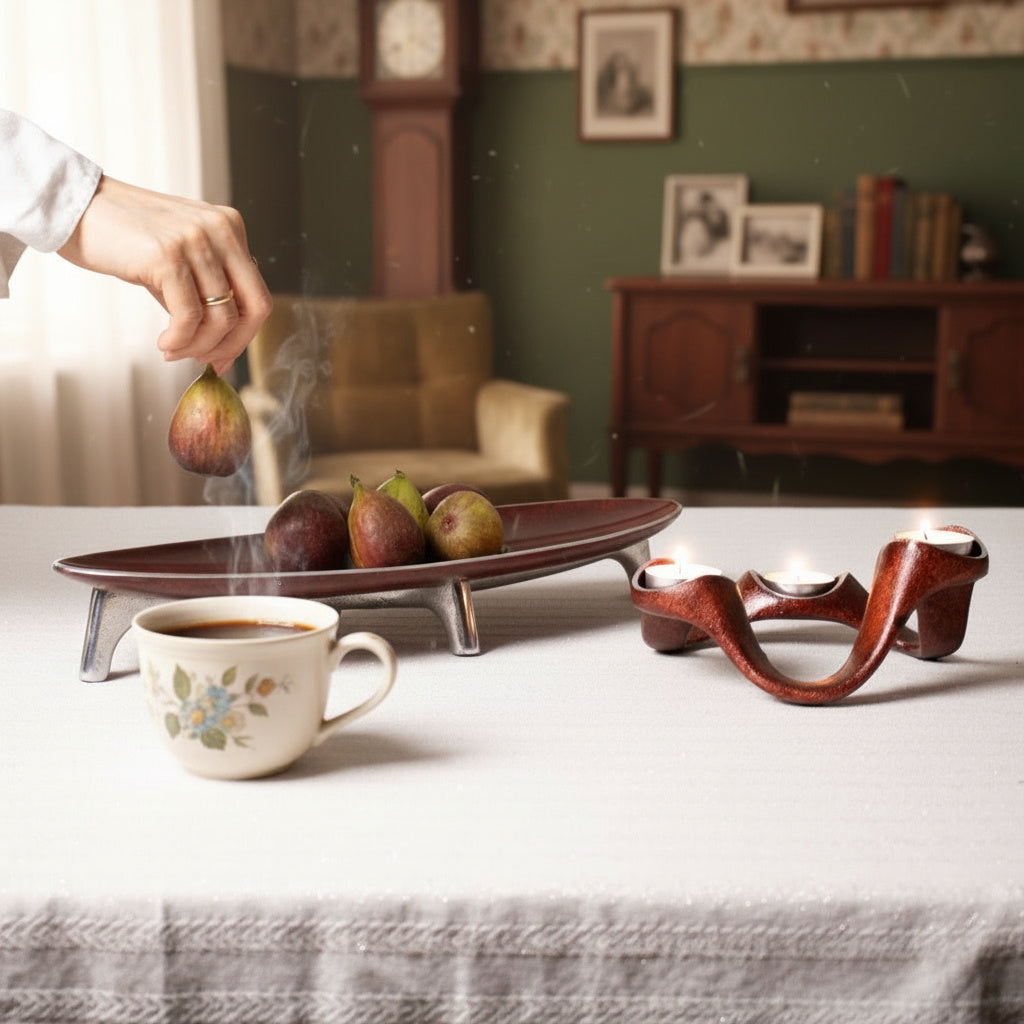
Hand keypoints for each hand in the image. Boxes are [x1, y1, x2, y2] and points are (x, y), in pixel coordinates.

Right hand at [58, 175, 272, 374]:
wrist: (73, 205)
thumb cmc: (123, 236)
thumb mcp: (177, 259)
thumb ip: (203, 294)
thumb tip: (223, 350)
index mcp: (230, 227)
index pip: (257, 295)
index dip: (244, 335)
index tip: (222, 357)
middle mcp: (221, 229)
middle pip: (253, 308)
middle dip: (231, 345)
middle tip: (204, 360)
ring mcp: (196, 240)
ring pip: (221, 317)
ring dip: (198, 346)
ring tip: (174, 351)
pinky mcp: (168, 255)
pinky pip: (188, 316)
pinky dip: (179, 340)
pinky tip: (164, 344)